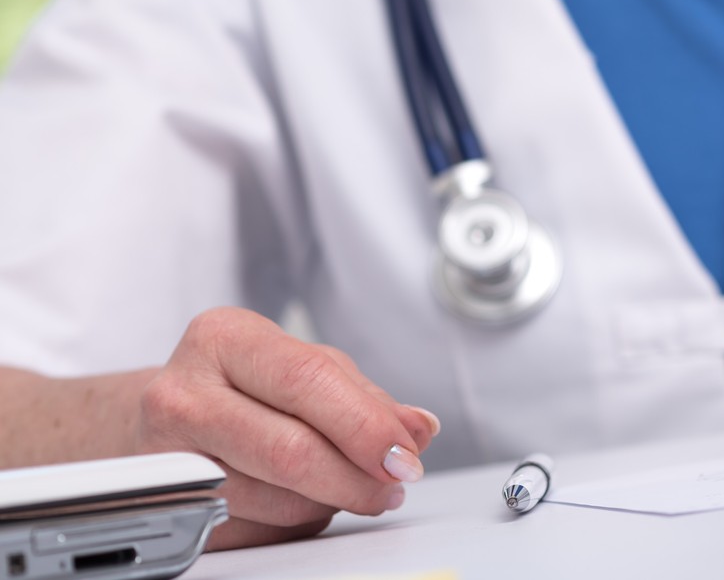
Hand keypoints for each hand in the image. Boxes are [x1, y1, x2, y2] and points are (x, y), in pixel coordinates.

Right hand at [133, 309, 438, 549]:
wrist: (160, 418)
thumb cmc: (241, 385)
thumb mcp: (302, 367)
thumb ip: (363, 397)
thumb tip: (418, 429)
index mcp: (223, 338)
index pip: (307, 382)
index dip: (365, 425)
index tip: (404, 455)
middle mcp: (182, 394)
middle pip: (290, 449)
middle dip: (357, 477)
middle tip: (392, 486)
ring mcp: (165, 458)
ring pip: (275, 500)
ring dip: (330, 502)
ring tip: (346, 486)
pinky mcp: (167, 511)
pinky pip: (256, 531)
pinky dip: (296, 521)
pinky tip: (302, 498)